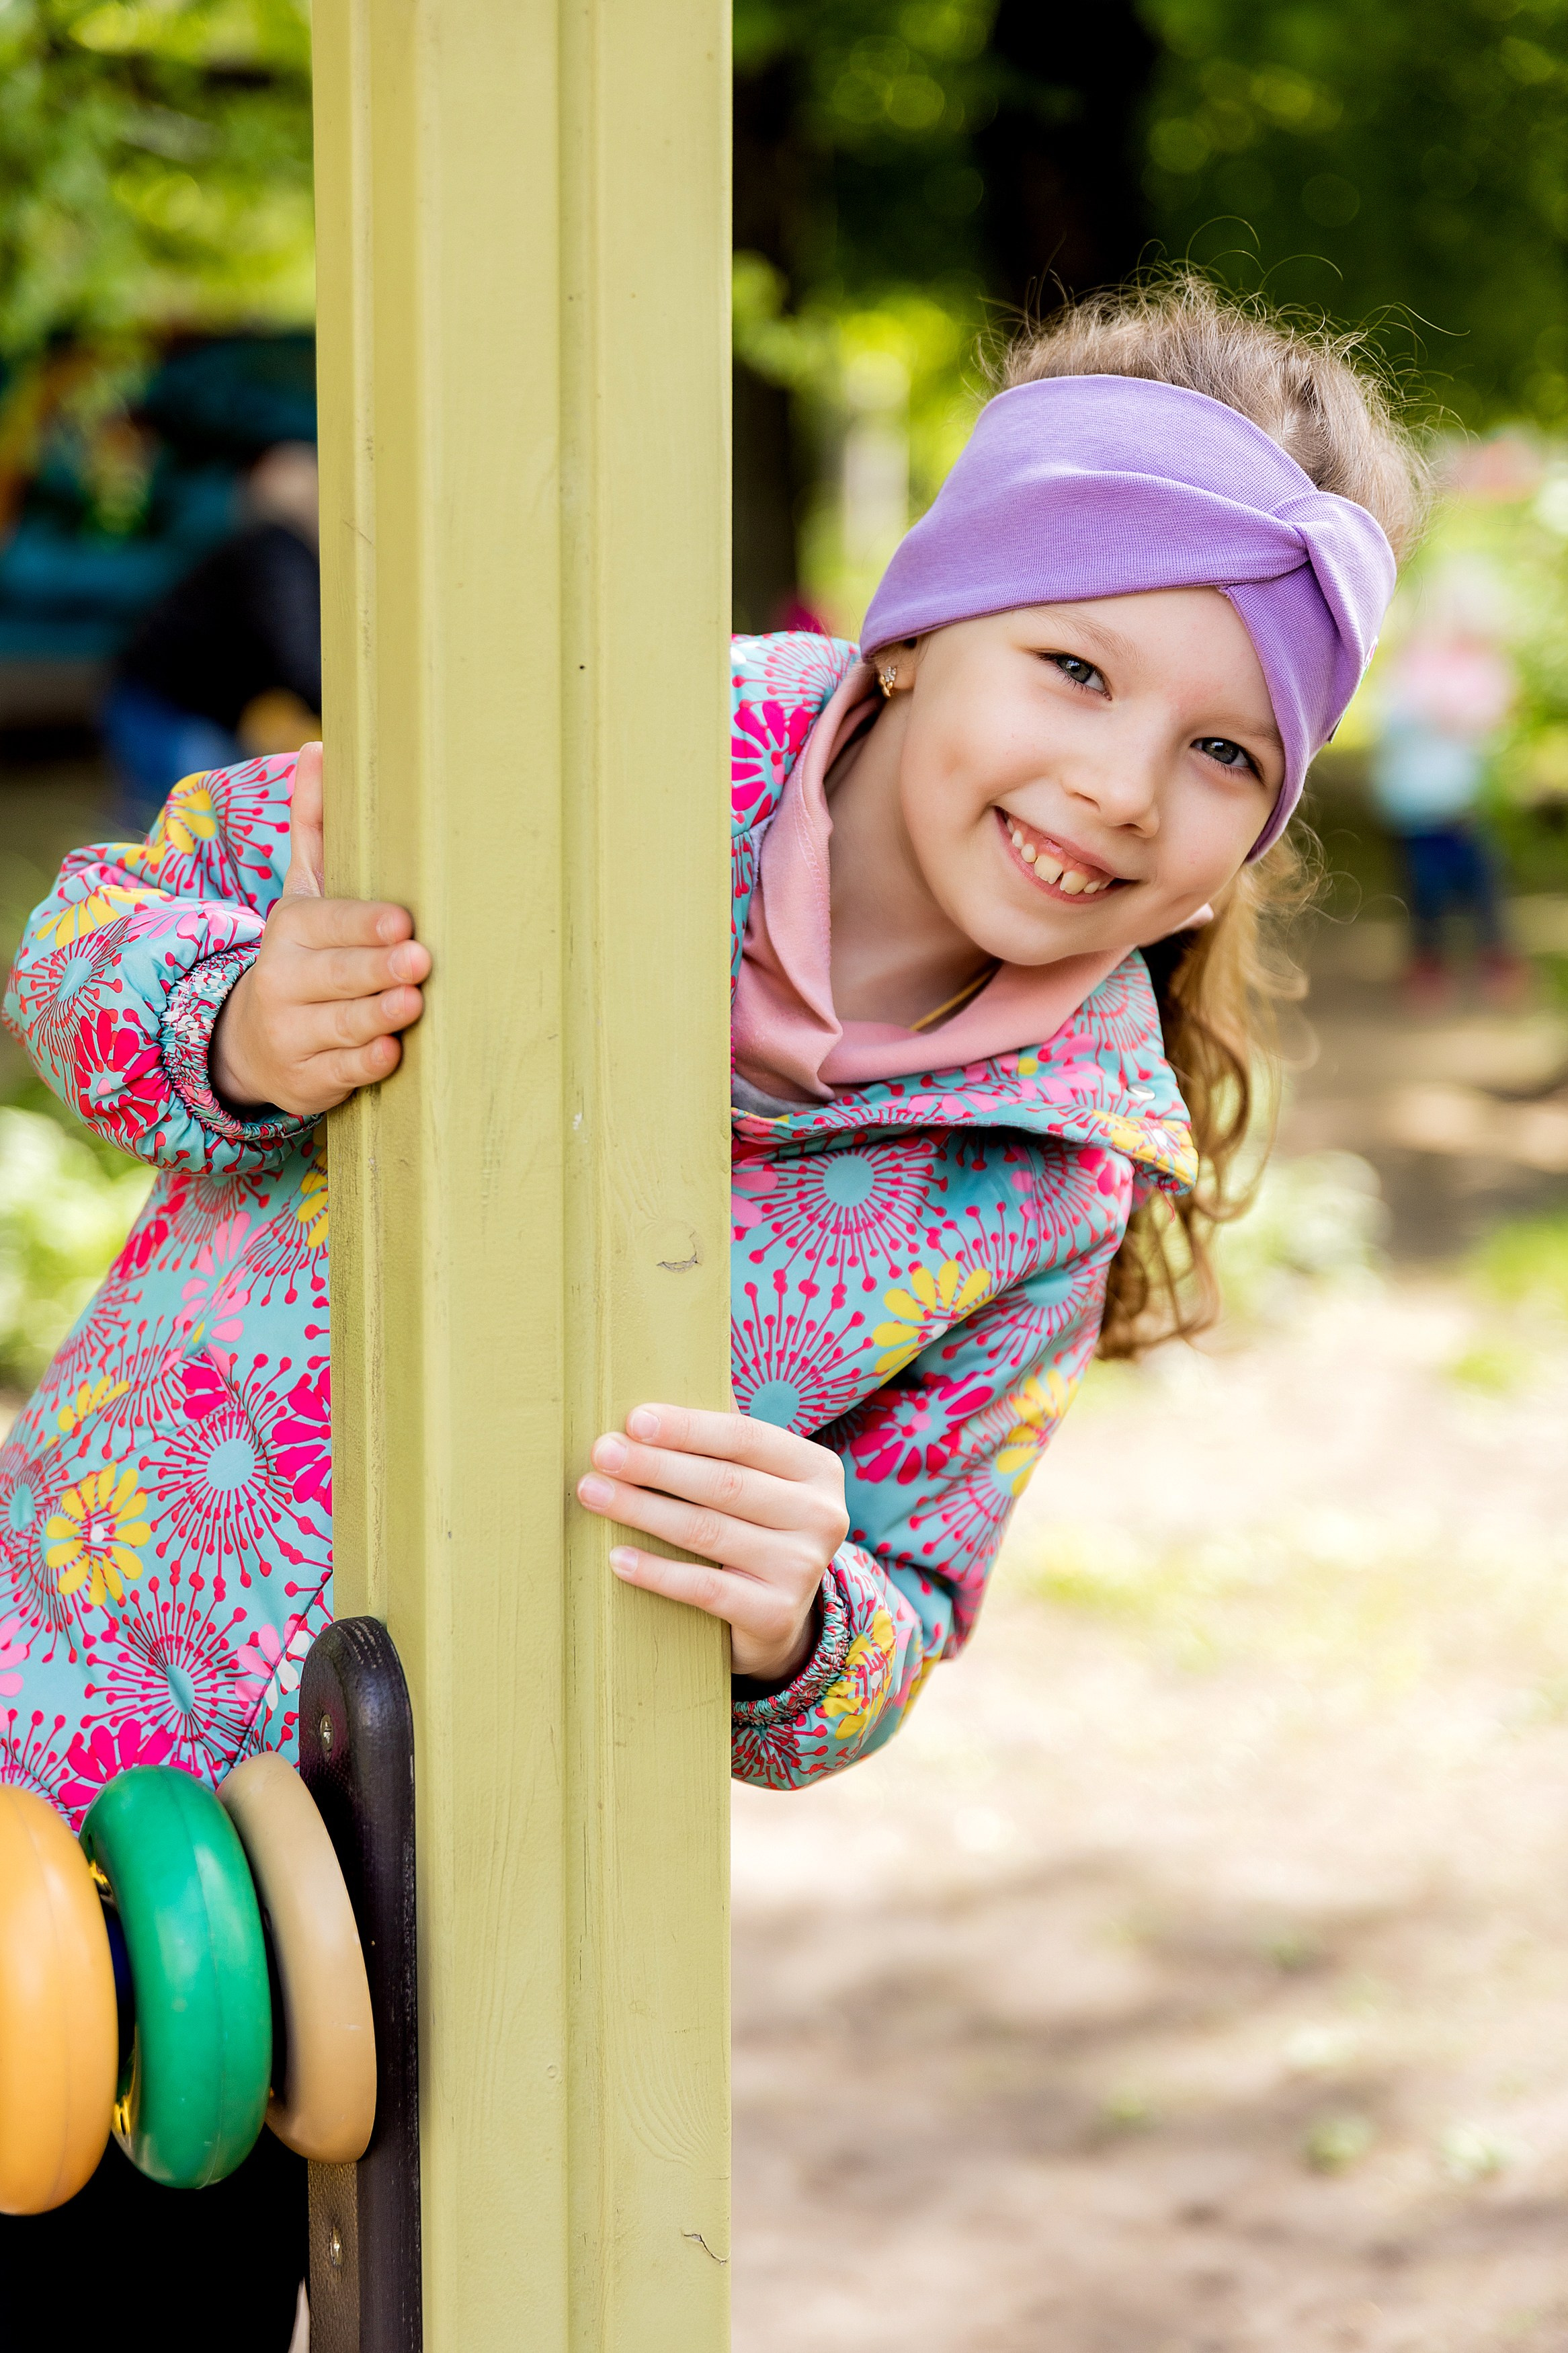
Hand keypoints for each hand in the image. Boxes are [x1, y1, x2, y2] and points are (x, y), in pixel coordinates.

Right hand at [210, 743, 432, 1117]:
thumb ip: (314, 828)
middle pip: (336, 975)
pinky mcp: (308, 1080)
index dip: (363, 926)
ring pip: (339, 1026)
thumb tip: (317, 748)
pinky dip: (364, 1066)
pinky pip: (340, 1073)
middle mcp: (284, 982)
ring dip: (376, 1017)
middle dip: (375, 969)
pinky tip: (393, 1056)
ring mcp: (294, 1035)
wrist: (253, 1039)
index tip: (401, 922)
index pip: (330, 924)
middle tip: (418, 960)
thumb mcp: (303, 893)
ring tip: (410, 1004)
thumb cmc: (304, 955)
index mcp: (292, 931)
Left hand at [576, 1404, 849, 1681]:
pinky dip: (656, 1572)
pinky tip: (617, 1557)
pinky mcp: (777, 1614)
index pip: (745, 1438)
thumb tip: (649, 1408)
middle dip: (654, 1466)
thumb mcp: (756, 1481)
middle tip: (602, 1453)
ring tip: (594, 1493)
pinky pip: (704, 1588)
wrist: (778, 1615)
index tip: (634, 1421)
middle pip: (724, 1483)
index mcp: (816, 1469)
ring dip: (642, 1510)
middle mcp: (822, 1516)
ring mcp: (803, 1568)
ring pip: (708, 1531)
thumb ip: (721, 1444)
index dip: (687, 1428)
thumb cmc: (752, 1528)